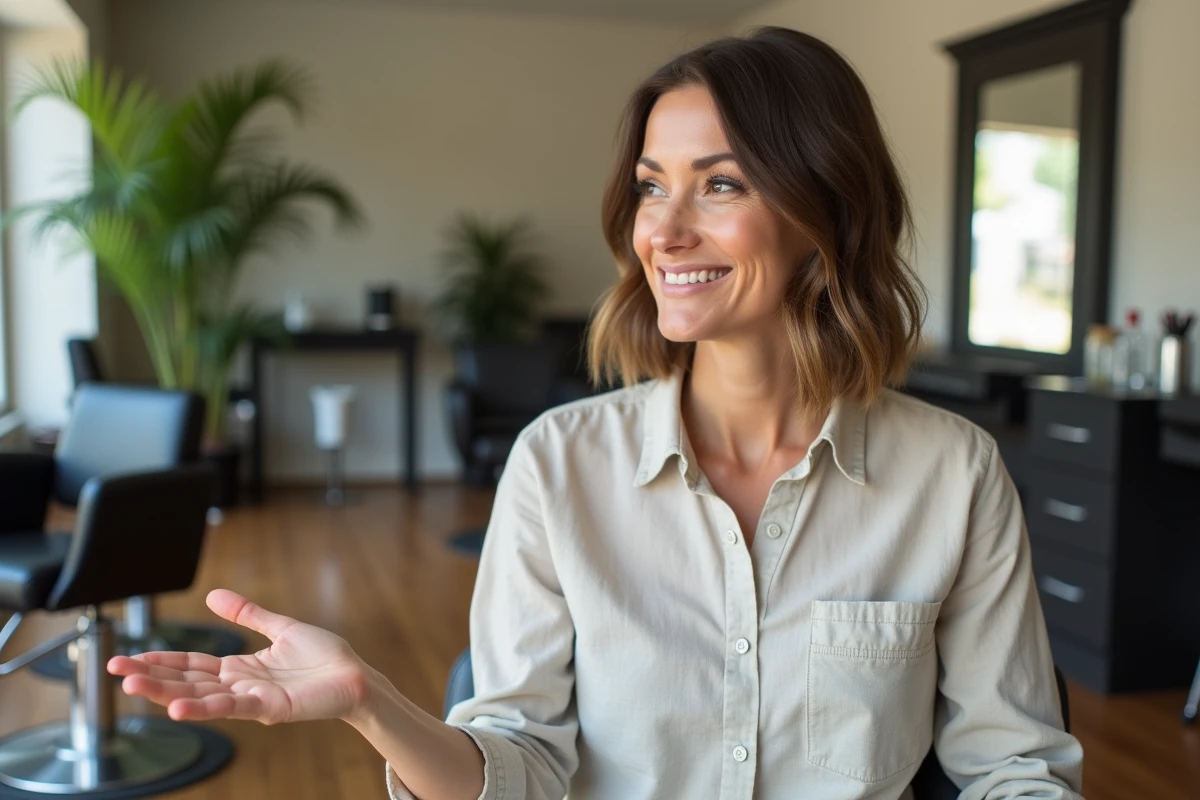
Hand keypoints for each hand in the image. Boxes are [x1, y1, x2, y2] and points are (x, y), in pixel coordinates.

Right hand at [108, 589, 369, 724]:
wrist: (355, 676)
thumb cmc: (324, 657)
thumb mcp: (280, 627)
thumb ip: (247, 613)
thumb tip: (213, 595)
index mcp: (240, 668)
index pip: (191, 665)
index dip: (160, 662)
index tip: (128, 659)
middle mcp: (240, 686)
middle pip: (187, 682)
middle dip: (150, 678)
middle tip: (115, 672)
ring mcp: (252, 699)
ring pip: (201, 697)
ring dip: (165, 694)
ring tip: (131, 689)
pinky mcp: (270, 708)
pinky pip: (233, 708)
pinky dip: (205, 707)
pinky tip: (178, 708)